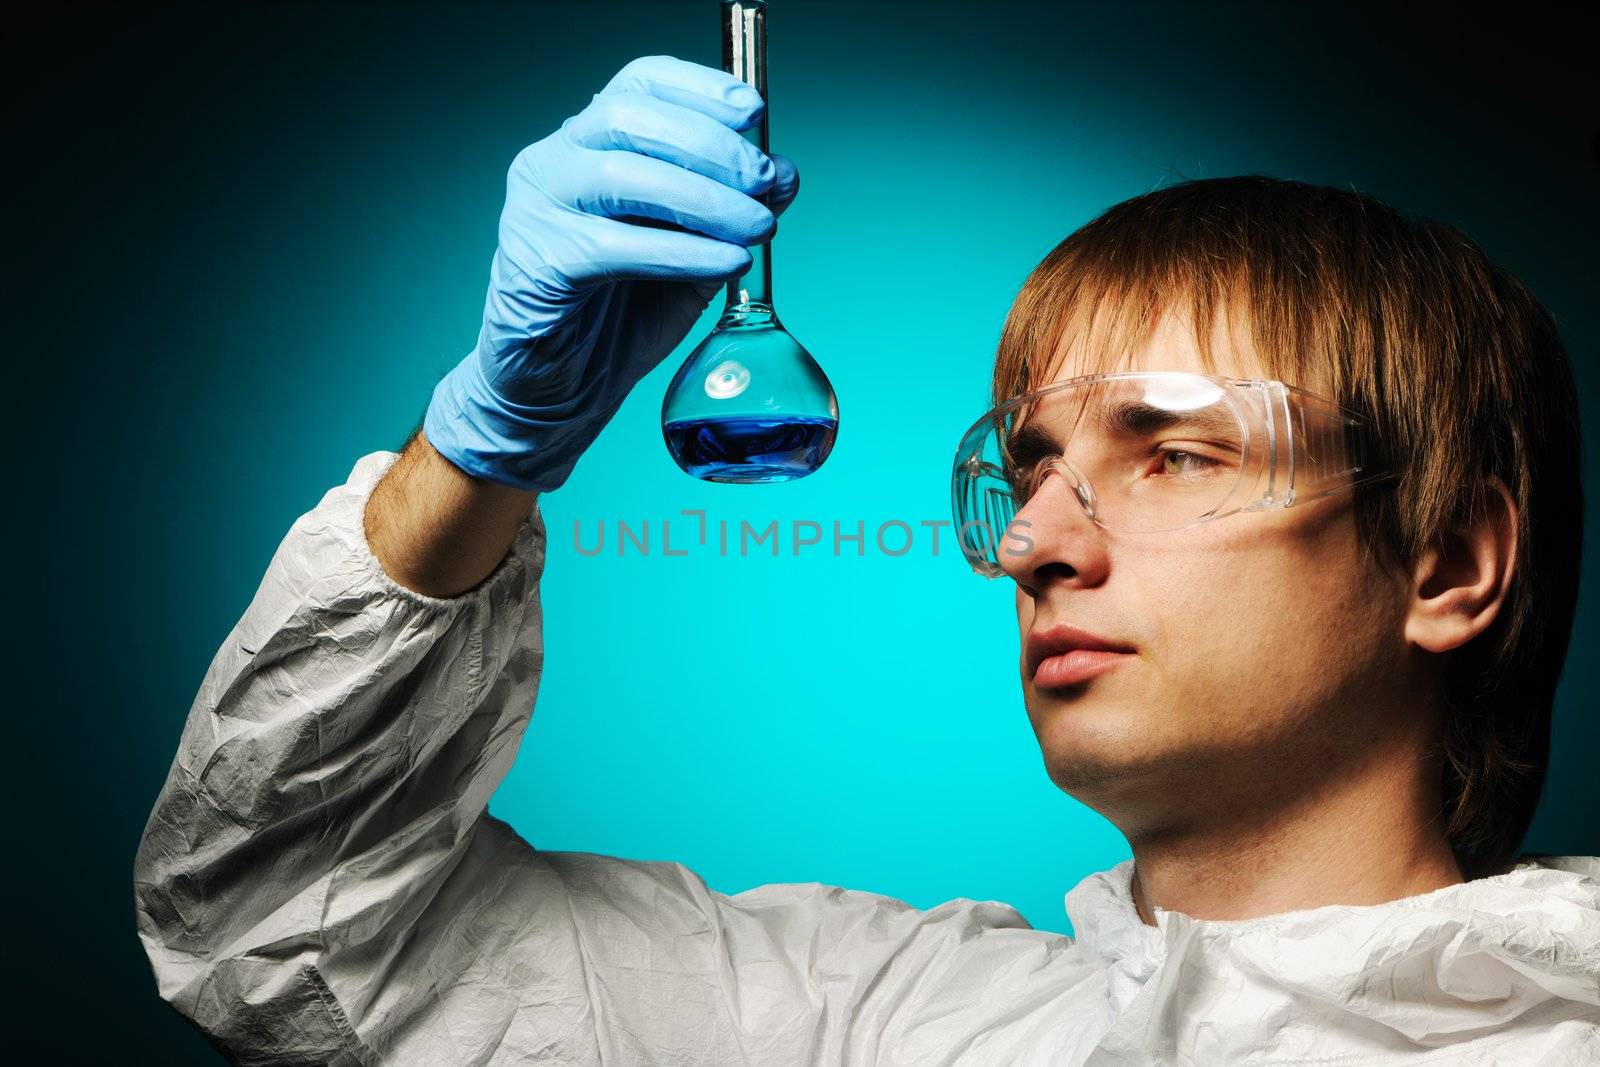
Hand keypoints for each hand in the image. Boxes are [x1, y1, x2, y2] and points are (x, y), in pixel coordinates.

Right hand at [423, 54, 800, 491]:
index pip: (639, 82)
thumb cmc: (624, 312)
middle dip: (711, 145)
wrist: (566, 388)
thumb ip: (732, 208)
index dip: (700, 87)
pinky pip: (614, 248)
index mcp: (591, 142)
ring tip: (756, 228)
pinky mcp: (537, 265)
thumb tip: (784, 174)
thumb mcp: (696, 249)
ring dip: (704, 199)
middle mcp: (555, 162)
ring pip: (622, 175)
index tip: (754, 112)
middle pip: (630, 117)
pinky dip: (682, 253)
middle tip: (765, 182)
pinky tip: (726, 262)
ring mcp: (537, 210)